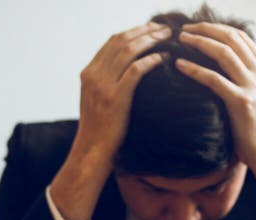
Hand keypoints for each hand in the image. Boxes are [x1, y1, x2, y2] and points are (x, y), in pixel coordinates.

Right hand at [50, 22, 171, 219]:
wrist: (92, 153)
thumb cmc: (99, 131)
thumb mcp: (95, 101)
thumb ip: (105, 83)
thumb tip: (127, 70)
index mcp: (88, 73)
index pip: (112, 42)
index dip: (133, 31)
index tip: (150, 29)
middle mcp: (93, 75)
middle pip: (121, 41)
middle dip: (144, 31)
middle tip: (164, 29)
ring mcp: (103, 86)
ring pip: (129, 50)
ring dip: (150, 40)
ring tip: (167, 38)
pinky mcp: (116, 97)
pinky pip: (136, 70)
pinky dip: (152, 60)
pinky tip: (163, 58)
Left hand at [175, 23, 255, 219]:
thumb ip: (253, 84)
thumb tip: (233, 75)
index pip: (242, 38)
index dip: (218, 29)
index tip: (199, 28)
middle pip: (231, 39)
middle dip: (206, 29)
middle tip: (184, 29)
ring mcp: (253, 87)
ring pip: (222, 53)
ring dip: (198, 42)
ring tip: (180, 40)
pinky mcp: (241, 102)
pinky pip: (213, 79)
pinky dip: (194, 69)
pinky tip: (179, 66)